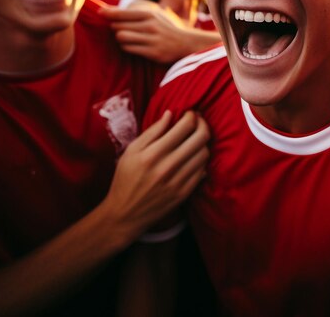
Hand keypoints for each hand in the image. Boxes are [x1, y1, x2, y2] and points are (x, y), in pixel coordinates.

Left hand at [100, 4, 219, 62]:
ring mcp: (152, 39)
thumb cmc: (166, 29)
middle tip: (121, 30)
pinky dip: (126, 48)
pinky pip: (129, 49)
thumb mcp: (155, 16)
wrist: (186, 43)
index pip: (123, 13)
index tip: (99, 13)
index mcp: (150, 14)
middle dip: (116, 29)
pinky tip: (133, 47)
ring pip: (122, 38)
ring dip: (120, 39)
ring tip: (127, 39)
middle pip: (119, 26)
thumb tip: (108, 11)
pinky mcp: (153, 52)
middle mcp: (151, 25)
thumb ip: (135, 14)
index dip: (108, 13)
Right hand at [100, 111, 209, 240]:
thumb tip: (170, 113)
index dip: (192, 115)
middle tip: (198, 122)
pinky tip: (193, 157)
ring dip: (203, 142)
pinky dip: (201, 160)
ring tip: (195, 139)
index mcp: (152, 153)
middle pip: (201, 138)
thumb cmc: (125, 178)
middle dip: (203, 124)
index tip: (190, 113)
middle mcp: (168, 167)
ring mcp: (178, 182)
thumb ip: (152, 131)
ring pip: (204, 154)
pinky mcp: (184, 194)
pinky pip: (203, 171)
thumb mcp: (131, 151)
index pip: (185, 126)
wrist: (124, 214)